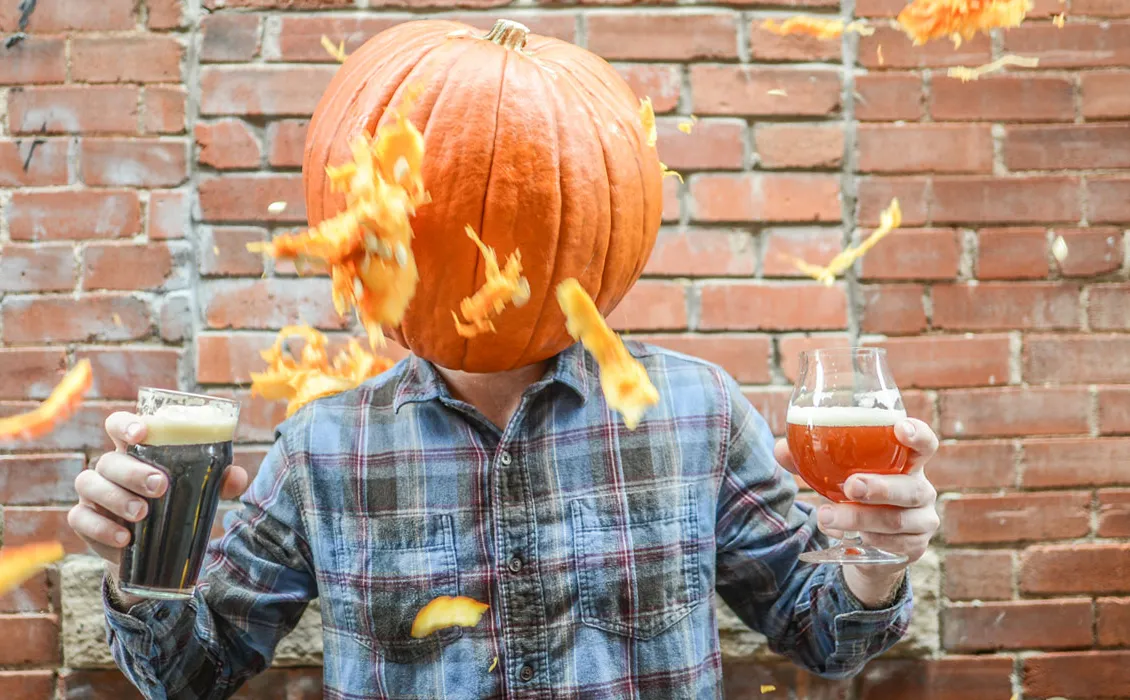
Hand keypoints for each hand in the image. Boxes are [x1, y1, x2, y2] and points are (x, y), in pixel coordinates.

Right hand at [68, 411, 249, 565]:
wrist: (156, 548)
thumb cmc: (177, 503)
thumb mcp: (200, 490)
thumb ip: (219, 480)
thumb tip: (236, 477)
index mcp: (135, 451)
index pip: (119, 425)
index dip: (125, 424)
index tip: (142, 432)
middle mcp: (110, 467)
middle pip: (109, 459)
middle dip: (132, 471)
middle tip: (159, 486)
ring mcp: (93, 492)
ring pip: (90, 484)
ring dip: (116, 498)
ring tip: (142, 513)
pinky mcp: (84, 520)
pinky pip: (81, 518)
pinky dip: (102, 528)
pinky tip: (125, 539)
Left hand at [773, 418, 939, 599]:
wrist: (868, 545)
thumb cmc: (853, 496)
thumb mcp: (835, 476)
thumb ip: (809, 461)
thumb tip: (781, 449)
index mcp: (906, 463)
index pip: (925, 444)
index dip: (917, 435)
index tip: (900, 428)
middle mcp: (920, 490)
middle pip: (910, 487)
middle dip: (879, 487)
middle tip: (851, 486)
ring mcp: (922, 520)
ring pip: (895, 520)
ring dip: (859, 518)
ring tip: (826, 516)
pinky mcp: (915, 547)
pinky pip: (892, 546)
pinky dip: (865, 540)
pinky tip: (845, 536)